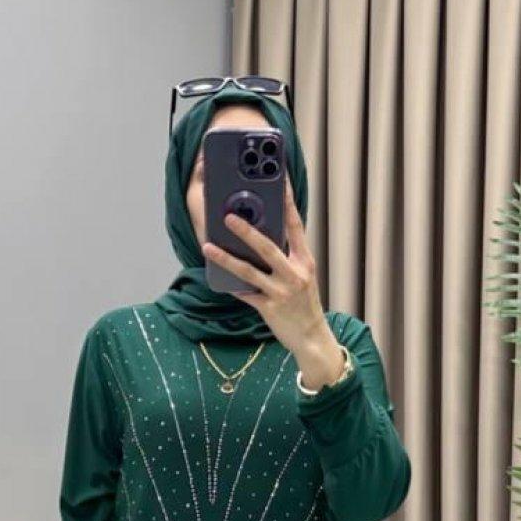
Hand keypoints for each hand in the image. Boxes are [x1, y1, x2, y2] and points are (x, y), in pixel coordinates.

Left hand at [202, 179, 339, 377]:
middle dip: (246, 231)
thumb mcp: (303, 277)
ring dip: (226, 258)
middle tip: (228, 216)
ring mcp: (282, 292)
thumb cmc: (305, 305)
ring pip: (249, 271)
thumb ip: (287, 259)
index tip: (279, 182)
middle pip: (268, 247)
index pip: (296, 226)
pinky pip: (245, 294)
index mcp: (305, 261)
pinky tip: (219, 280)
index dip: (287, 203)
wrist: (312, 338)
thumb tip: (261, 240)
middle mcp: (295, 274)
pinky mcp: (269, 308)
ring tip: (208, 247)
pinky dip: (232, 287)